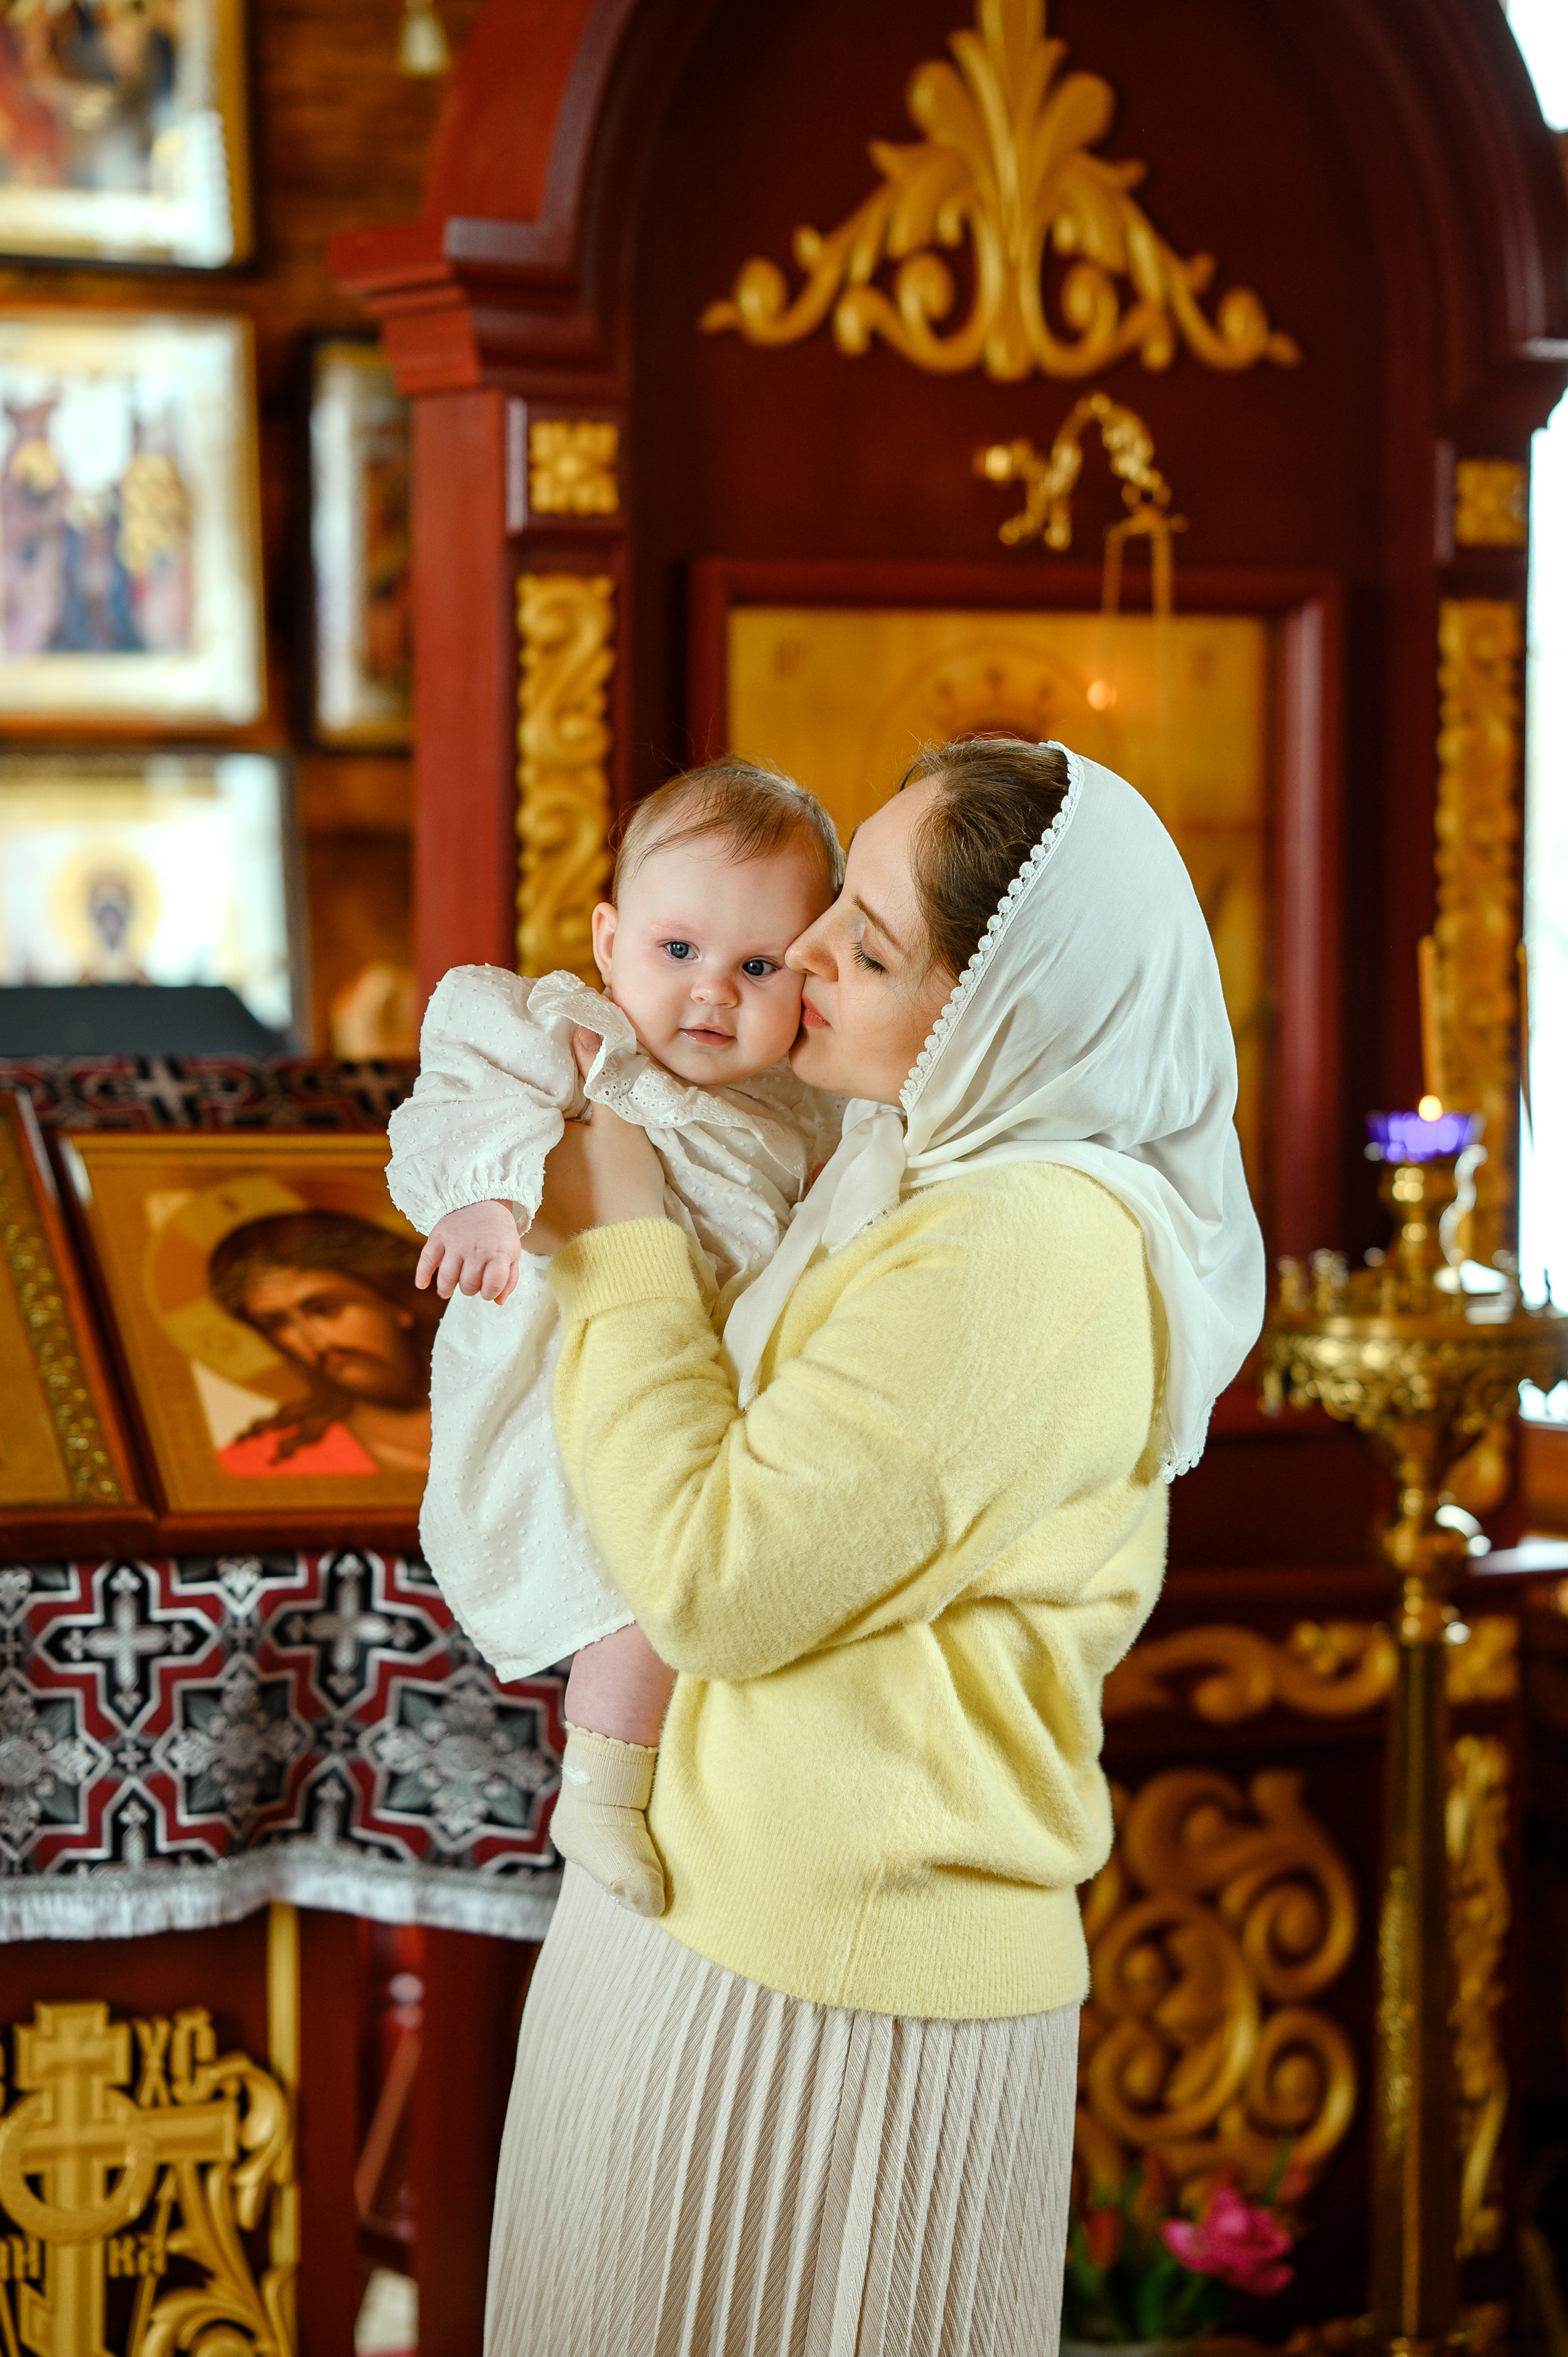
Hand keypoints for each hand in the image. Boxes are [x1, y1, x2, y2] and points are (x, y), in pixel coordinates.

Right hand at [416, 1200, 521, 1301]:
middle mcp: (477, 1248)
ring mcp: (456, 1242)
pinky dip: (422, 1275)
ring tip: (447, 1290)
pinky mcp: (439, 1237)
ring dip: (446, 1289)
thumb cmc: (498, 1233)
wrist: (481, 1200)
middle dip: (470, 1289)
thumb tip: (498, 1301)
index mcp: (499, 1252)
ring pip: (447, 1278)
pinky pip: (427, 1260)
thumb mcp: (512, 1252)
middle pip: (468, 1284)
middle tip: (470, 1283)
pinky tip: (422, 1284)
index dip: (490, 1293)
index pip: (493, 1284)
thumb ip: (509, 1278)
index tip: (488, 1291)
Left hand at [521, 1028, 666, 1252]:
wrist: (628, 1251)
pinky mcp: (526, 1234)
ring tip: (520, 1144)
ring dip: (512, 1160)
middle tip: (520, 1111)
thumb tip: (580, 1027)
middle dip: (514, 1127)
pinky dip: (517, 1195)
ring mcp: (517, 1205)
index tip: (524, 1080)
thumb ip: (598, 1073)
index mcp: (535, 1138)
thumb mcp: (618, 1122)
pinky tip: (528, 1185)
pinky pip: (513, 1206)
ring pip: (509, 1171)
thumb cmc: (623, 1181)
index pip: (520, 1108)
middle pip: (511, 1139)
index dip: (525, 1096)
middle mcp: (515, 1171)